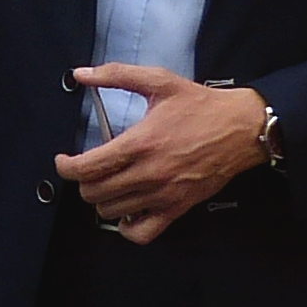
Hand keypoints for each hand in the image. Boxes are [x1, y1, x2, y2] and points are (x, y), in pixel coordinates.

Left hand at [51, 68, 270, 244]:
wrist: (241, 128)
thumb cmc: (201, 105)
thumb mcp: (159, 81)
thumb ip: (117, 75)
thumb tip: (82, 73)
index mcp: (139, 144)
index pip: (86, 168)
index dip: (65, 167)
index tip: (65, 160)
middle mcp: (148, 174)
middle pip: (94, 193)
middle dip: (84, 181)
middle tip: (90, 169)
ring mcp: (162, 195)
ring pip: (112, 212)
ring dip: (103, 200)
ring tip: (109, 184)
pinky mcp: (177, 208)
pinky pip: (141, 233)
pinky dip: (127, 227)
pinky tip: (127, 209)